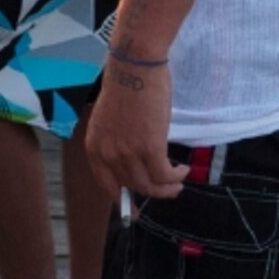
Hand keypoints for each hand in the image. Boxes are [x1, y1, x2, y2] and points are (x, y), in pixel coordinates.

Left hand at [82, 54, 180, 199]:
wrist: (134, 66)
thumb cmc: (126, 86)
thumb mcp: (111, 121)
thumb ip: (117, 143)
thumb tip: (135, 162)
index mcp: (95, 147)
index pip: (106, 184)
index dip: (122, 200)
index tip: (133, 212)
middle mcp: (108, 154)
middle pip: (132, 187)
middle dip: (153, 193)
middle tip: (169, 190)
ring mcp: (128, 152)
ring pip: (150, 185)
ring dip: (167, 188)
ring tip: (179, 181)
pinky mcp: (149, 147)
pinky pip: (164, 174)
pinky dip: (175, 176)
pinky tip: (183, 170)